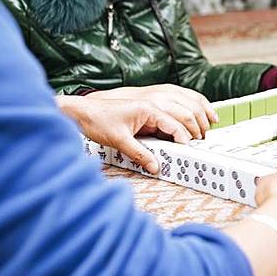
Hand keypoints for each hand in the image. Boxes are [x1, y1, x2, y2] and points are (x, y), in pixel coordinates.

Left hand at [57, 95, 192, 173]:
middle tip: (196, 149)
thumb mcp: (120, 141)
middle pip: (178, 120)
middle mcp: (151, 108)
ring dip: (182, 132)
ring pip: (172, 123)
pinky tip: (172, 143)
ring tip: (190, 145)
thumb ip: (139, 154)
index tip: (190, 151)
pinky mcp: (141, 119)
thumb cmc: (97, 120)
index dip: (185, 138)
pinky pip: (161, 126)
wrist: (80, 112)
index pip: (175, 124)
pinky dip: (169, 134)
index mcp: (149, 109)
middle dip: (190, 133)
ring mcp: (147, 113)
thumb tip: (155, 167)